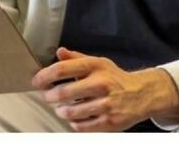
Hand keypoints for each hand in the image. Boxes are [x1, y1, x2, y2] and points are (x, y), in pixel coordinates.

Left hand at [31, 47, 178, 131]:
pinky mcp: (109, 121)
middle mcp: (100, 83)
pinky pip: (82, 126)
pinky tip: (73, 118)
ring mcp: (105, 104)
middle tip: (47, 97)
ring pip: (72, 111)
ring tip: (60, 108)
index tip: (37, 81)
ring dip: (61, 111)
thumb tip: (59, 52)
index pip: (64, 69)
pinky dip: (74, 123)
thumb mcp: (98, 63)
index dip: (46, 75)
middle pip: (65, 92)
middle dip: (50, 96)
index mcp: (95, 66)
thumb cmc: (114, 78)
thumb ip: (77, 58)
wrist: (140, 94)